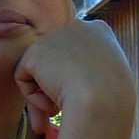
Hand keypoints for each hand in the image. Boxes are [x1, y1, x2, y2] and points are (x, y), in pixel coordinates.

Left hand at [12, 18, 135, 138]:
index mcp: (99, 31)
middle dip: (55, 87)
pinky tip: (51, 103)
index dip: (76, 78)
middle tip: (60, 112)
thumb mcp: (110, 81)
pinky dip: (33, 98)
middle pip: (56, 61)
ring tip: (59, 111)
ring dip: (46, 95)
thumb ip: (92, 74)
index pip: (77, 54)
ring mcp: (55, 35)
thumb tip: (70, 86)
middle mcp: (76, 26)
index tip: (81, 97)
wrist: (103, 100)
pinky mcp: (35, 50)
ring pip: (41, 72)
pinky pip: (24, 79)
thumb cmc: (113, 101)